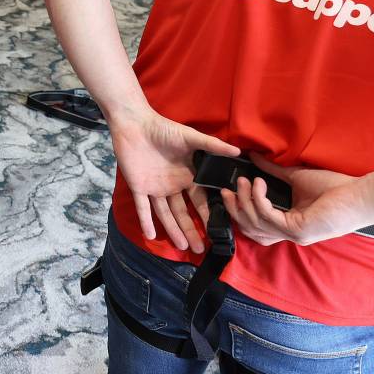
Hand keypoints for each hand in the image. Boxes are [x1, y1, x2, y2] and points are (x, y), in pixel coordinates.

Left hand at [109, 108, 240, 252]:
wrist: (135, 124)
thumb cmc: (164, 129)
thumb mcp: (191, 138)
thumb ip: (213, 146)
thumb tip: (238, 150)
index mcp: (187, 176)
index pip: (200, 200)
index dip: (207, 215)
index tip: (218, 232)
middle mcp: (172, 186)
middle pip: (183, 212)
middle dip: (192, 230)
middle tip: (202, 249)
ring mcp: (155, 188)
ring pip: (165, 214)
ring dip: (173, 230)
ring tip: (184, 247)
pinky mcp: (138, 187)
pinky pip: (142, 207)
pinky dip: (146, 221)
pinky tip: (151, 235)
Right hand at [221, 155, 367, 246]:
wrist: (361, 194)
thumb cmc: (336, 188)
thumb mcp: (297, 177)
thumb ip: (274, 171)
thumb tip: (254, 157)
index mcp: (289, 224)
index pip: (256, 227)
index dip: (238, 212)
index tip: (230, 192)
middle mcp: (290, 234)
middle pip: (250, 229)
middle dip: (235, 209)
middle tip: (226, 189)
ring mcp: (294, 235)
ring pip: (256, 223)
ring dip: (245, 201)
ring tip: (244, 181)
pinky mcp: (299, 230)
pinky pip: (268, 217)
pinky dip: (259, 200)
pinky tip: (259, 184)